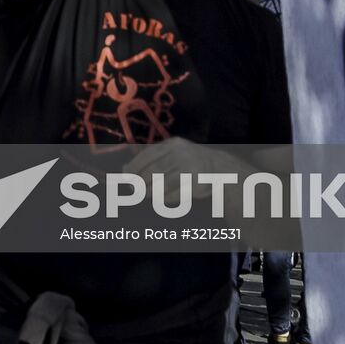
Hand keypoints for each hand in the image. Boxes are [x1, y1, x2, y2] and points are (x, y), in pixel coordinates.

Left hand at [123, 137, 254, 206]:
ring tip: (145, 195)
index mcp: (173, 144)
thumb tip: (124, 169)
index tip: (125, 176)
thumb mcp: (171, 151)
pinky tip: (160, 198)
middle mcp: (181, 155)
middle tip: (133, 189)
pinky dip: (164, 199)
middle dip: (140, 182)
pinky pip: (175, 195)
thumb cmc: (188, 160)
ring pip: (162, 184)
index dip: (134, 167)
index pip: (147, 155)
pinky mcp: (196, 185)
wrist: (220, 169)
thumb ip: (149, 158)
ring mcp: (190, 170)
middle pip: (153, 171)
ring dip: (150, 192)